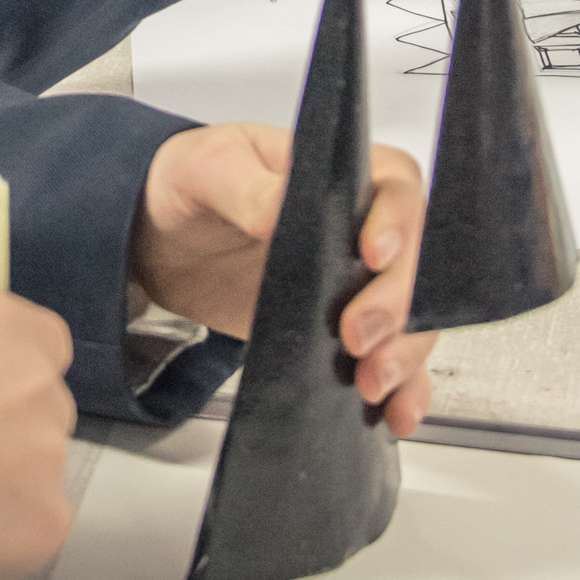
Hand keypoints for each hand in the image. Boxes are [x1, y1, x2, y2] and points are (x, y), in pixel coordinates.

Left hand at [132, 125, 433, 436]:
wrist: (166, 238)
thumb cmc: (195, 181)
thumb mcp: (207, 168)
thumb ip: (244, 188)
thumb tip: (276, 212)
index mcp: (344, 175)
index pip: (396, 190)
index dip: (396, 224)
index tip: (373, 257)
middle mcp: (366, 228)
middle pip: (414, 264)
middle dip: (395, 306)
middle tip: (358, 338)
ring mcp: (358, 284)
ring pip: (411, 319)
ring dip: (403, 354)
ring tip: (371, 383)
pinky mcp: (345, 331)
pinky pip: (389, 360)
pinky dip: (401, 389)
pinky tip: (394, 412)